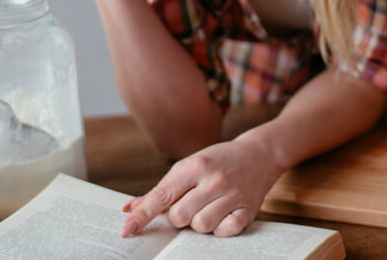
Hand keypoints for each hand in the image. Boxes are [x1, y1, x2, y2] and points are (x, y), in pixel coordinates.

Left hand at [120, 138, 283, 237]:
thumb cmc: (219, 161)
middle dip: (177, 217)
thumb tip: (130, 208)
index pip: (161, 195)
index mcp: (196, 165)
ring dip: (199, 223)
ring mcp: (233, 195)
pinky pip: (224, 232)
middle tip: (188, 205)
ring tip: (207, 208)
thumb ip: (162, 188)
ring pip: (200, 227)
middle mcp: (214, 180)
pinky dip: (219, 228)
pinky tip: (222, 214)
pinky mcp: (248, 210)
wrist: (260, 154)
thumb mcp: (189, 165)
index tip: (127, 230)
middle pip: (179, 216)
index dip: (142, 215)